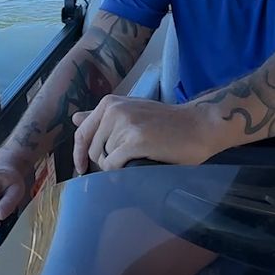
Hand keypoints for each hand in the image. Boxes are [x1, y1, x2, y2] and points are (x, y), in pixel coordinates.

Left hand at [72, 95, 216, 173]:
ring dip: (117, 166)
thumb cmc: (166, 122)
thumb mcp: (131, 110)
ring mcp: (124, 126)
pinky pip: (113, 165)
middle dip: (105, 162)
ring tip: (138, 160)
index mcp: (110, 103)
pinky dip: (121, 171)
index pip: (82, 132)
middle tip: (127, 162)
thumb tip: (75, 118)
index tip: (81, 169)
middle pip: (93, 150)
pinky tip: (136, 166)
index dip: (79, 154)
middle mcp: (113, 111)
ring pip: (104, 159)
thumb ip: (103, 116)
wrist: (199, 126)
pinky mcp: (134, 142)